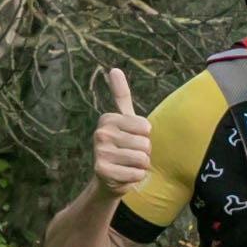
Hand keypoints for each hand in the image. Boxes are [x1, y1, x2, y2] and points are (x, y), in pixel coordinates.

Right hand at [92, 68, 152, 198]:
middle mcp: (100, 133)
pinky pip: (137, 174)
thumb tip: (114, 68)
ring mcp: (100, 152)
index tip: (131, 139)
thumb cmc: (122, 145)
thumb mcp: (124, 119)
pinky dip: (136, 177)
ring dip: (141, 166)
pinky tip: (124, 175)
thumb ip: (121, 95)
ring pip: (142, 159)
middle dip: (143, 152)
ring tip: (127, 164)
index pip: (146, 128)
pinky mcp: (103, 171)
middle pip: (145, 144)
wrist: (108, 178)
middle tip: (129, 155)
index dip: (144, 137)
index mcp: (107, 119)